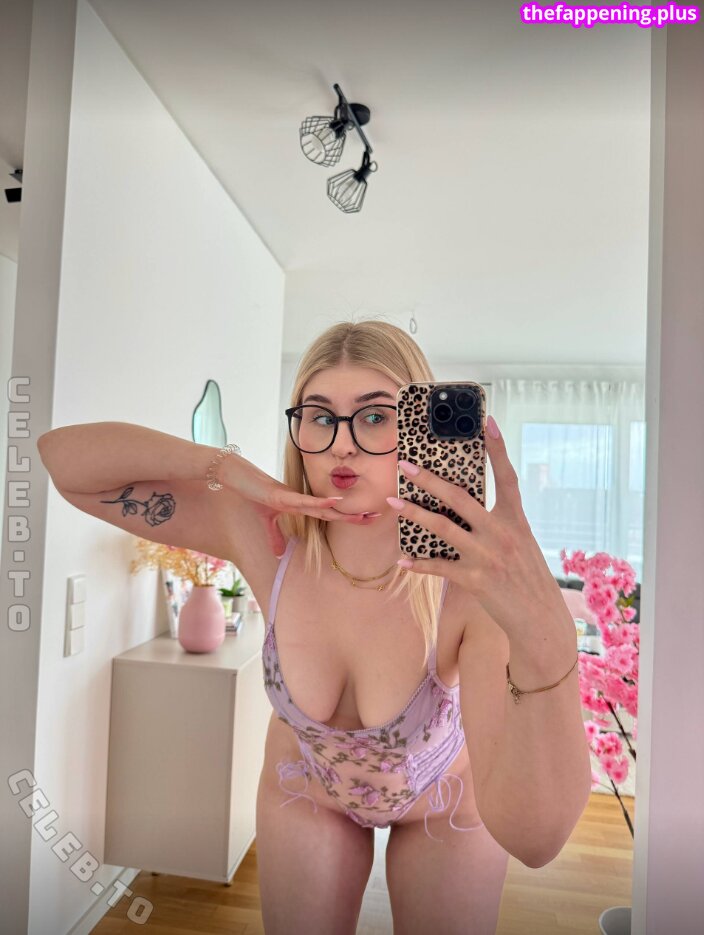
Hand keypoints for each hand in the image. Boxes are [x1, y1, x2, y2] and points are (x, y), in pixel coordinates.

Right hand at [221, 451, 380, 557]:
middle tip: (377, 516)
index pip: (329, 514)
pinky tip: (334, 502)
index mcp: (301, 506)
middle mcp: (302, 501)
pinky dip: (319, 502)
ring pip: (322, 506)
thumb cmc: (254, 493)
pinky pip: (303, 500)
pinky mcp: (281, 496)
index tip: (367, 519)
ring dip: (342, 512)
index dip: (348, 517)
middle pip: (333, 511)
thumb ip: (274, 536)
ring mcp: (293, 498)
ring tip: (362, 514)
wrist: (237, 476)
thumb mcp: (266, 521)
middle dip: (354, 515)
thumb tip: (278, 554)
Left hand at [388, 416, 572, 644]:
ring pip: (442, 528)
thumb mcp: (521, 543)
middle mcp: (501, 533)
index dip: (497, 449)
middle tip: (406, 465)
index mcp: (516, 520)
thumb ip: (499, 524)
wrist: (541, 619)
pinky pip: (440, 567)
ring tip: (392, 502)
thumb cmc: (527, 578)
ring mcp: (487, 556)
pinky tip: (403, 560)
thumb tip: (467, 507)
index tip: (486, 421)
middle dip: (429, 479)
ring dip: (414, 513)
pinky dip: (419, 564)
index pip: (507, 476)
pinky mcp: (475, 580)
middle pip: (460, 498)